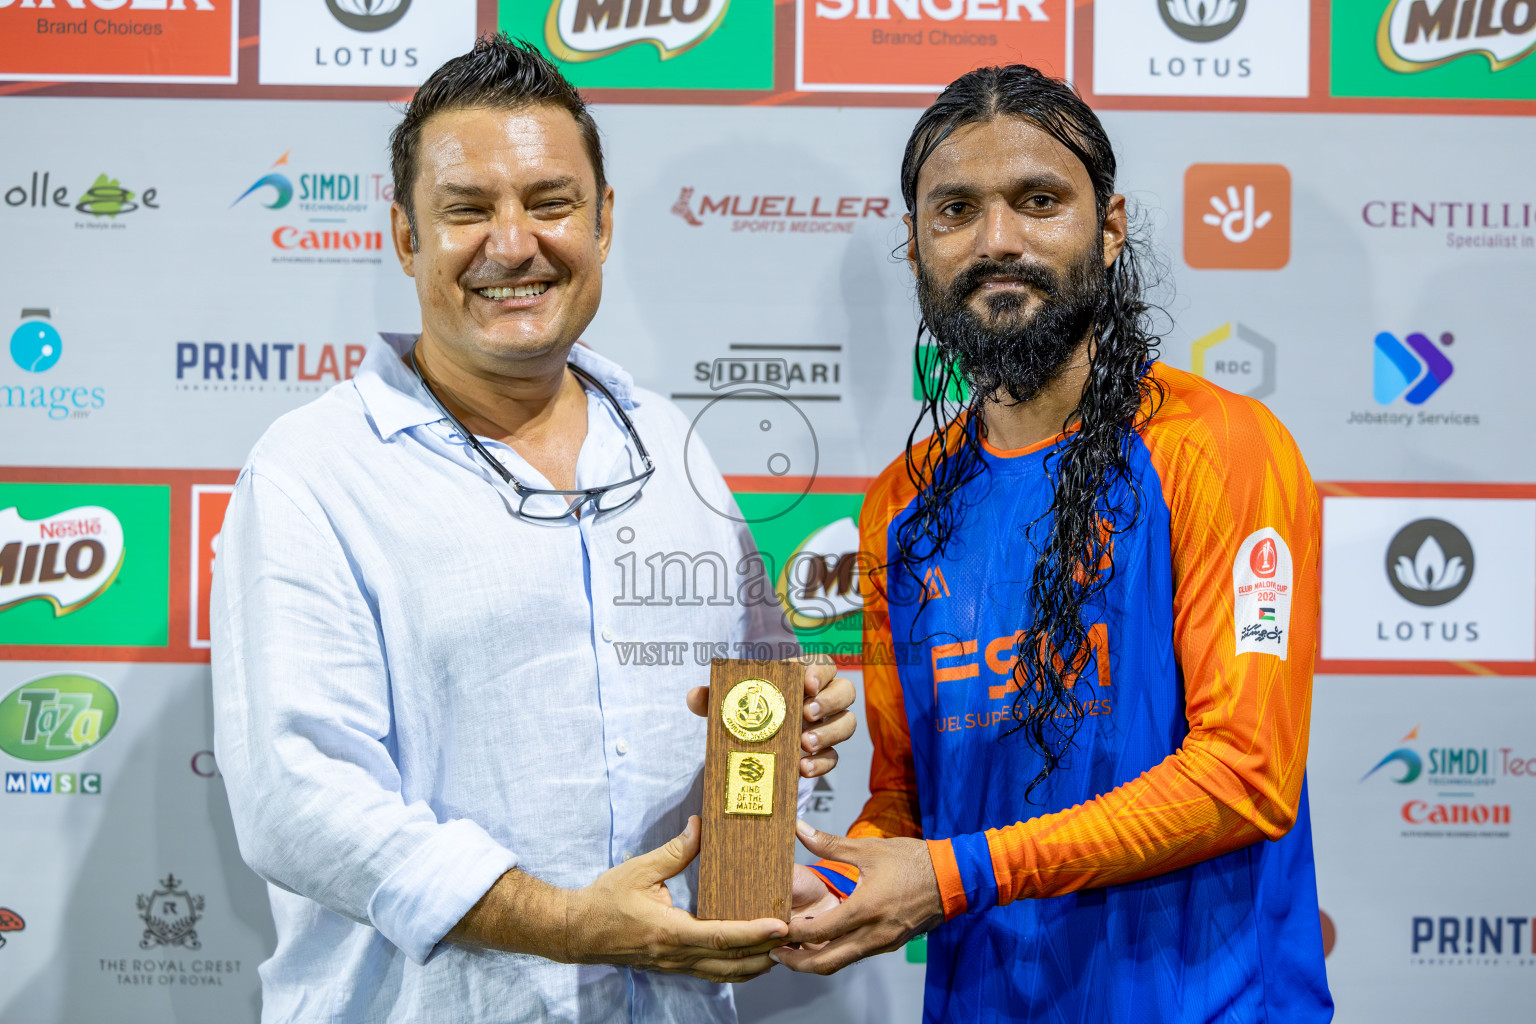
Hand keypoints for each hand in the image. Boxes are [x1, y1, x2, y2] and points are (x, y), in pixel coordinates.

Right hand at [565, 816, 787, 981]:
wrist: (576, 931)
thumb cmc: (605, 899)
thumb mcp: (639, 869)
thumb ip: (675, 851)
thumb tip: (701, 827)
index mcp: (670, 931)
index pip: (721, 936)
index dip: (754, 933)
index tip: (780, 926)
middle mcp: (675, 955)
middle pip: (730, 961)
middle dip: (766, 952)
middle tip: (794, 939)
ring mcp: (674, 965)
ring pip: (723, 974)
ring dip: (754, 965)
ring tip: (781, 951)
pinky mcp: (671, 967)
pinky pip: (710, 973)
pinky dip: (735, 969)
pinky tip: (750, 959)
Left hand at [688, 656, 856, 778]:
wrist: (747, 752)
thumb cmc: (744, 717)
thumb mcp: (727, 707)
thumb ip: (713, 699)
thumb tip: (695, 696)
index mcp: (801, 677)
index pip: (823, 664)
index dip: (820, 671)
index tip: (806, 683)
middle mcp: (821, 699)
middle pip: (845, 690)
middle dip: (830, 701)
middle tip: (807, 713)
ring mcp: (826, 727)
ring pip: (847, 723)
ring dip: (830, 732)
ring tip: (804, 743)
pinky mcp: (824, 755)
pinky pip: (834, 758)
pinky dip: (821, 763)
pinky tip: (802, 769)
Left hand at [773, 821, 943, 975]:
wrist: (954, 877)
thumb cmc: (914, 860)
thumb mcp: (869, 848)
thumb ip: (829, 844)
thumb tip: (800, 829)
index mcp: (864, 909)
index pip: (817, 933)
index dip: (790, 934)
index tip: (774, 928)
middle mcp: (873, 934)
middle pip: (825, 963)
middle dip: (796, 963)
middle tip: (774, 954)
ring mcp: (883, 943)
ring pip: (841, 962)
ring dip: (815, 960)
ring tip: (794, 949)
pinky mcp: (890, 944)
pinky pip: (856, 955)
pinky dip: (835, 953)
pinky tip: (824, 940)